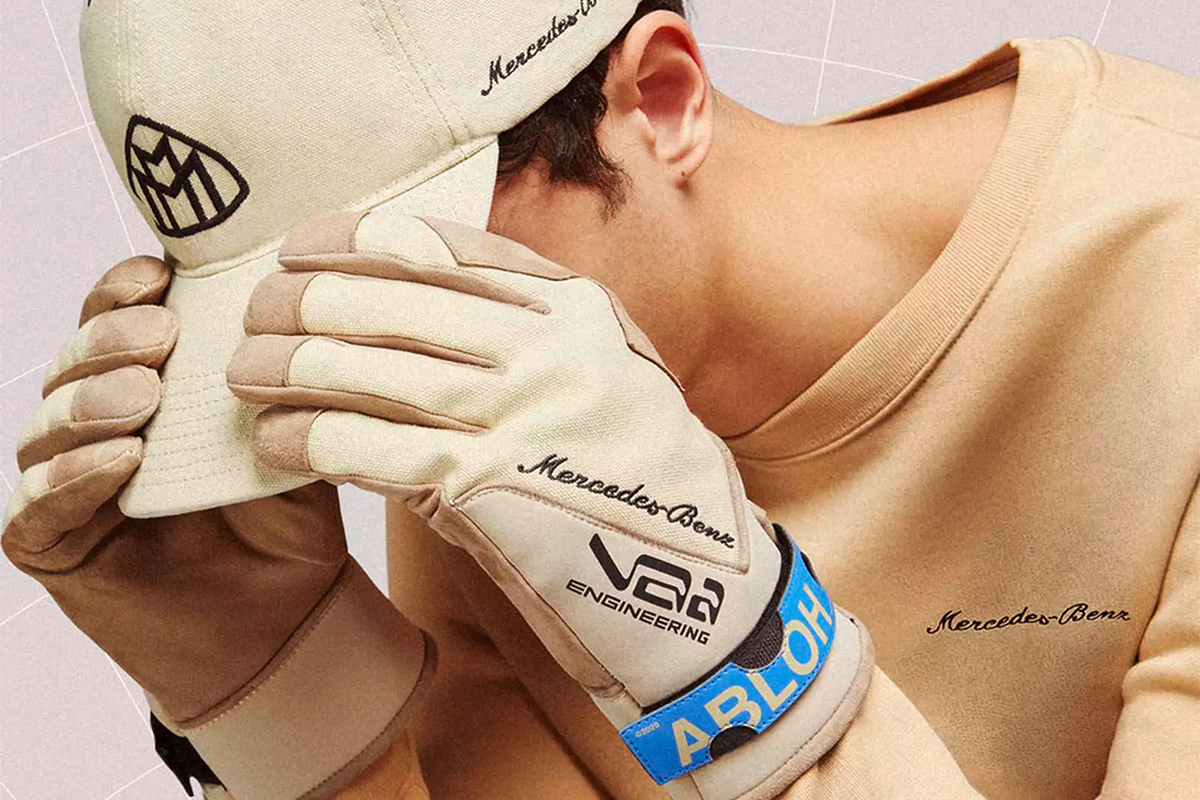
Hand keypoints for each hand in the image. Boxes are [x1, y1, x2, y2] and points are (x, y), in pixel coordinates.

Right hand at [3, 256, 432, 799]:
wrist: (287, 620)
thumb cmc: (289, 519)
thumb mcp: (297, 435)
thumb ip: (284, 380)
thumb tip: (296, 304)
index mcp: (150, 382)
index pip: (118, 318)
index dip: (125, 290)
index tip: (159, 276)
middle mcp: (99, 423)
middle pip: (75, 362)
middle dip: (109, 341)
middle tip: (159, 340)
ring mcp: (68, 482)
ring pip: (47, 426)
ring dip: (90, 404)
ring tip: (143, 400)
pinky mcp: (52, 543)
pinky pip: (37, 505)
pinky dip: (73, 477)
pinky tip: (120, 461)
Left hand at [227, 210, 873, 799]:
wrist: (696, 578)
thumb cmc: (631, 474)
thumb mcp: (601, 372)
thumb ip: (524, 328)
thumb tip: (399, 295)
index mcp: (574, 305)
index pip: (437, 245)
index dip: (351, 241)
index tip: (300, 248)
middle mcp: (546, 345)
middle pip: (387, 299)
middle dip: (302, 301)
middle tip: (252, 316)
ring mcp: (519, 412)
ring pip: (366, 367)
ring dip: (287, 367)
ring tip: (242, 374)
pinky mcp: (487, 487)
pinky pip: (367, 446)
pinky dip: (306, 437)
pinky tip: (273, 440)